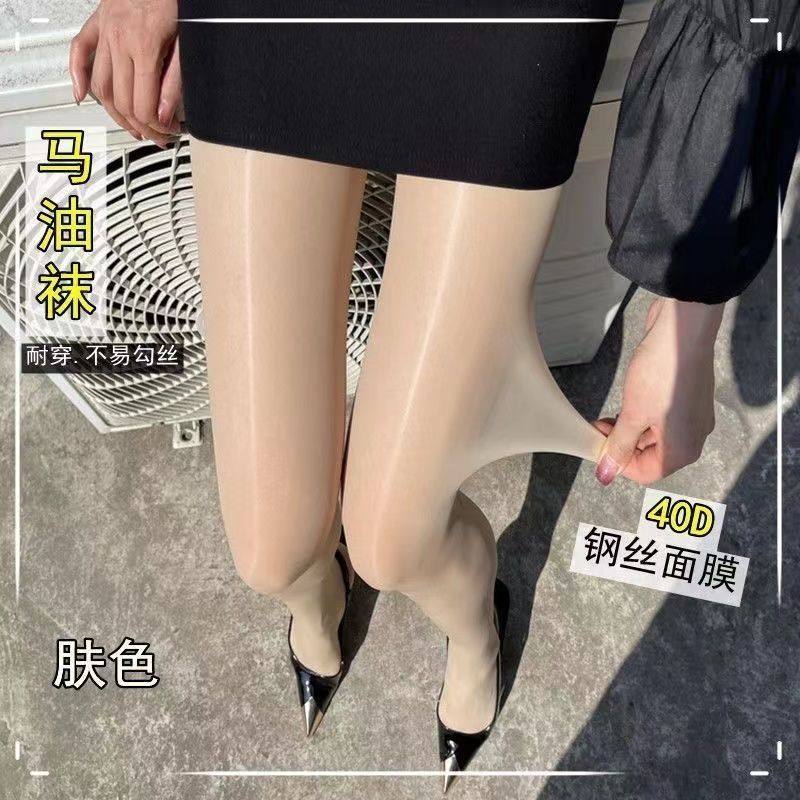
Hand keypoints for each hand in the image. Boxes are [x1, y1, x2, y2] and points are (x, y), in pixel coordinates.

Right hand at [70, 0, 181, 146]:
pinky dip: (76, 75)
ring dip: (115, 114)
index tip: (168, 133)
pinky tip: (80, 95)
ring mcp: (105, 32)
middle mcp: (119, 40)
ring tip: (133, 128)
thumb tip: (165, 116)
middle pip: (121, 101)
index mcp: (144, 47)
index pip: (143, 105)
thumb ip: (175, 83)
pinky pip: (79, 51)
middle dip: (140, 127)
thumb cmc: (175, 1)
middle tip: (156, 136)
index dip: (156, 127)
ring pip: (101, 86)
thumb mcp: (187, 44)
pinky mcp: (97, 23)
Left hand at [594, 297, 723, 485]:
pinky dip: (643, 416)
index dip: (620, 463)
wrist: (681, 330)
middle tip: (599, 427)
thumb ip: (619, 445)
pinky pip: (662, 418)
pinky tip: (628, 404)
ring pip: (655, 436)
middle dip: (622, 444)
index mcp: (684, 448)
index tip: (599, 447)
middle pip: (652, 455)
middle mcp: (693, 436)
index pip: (647, 472)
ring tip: (609, 415)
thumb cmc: (661, 373)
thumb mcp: (633, 415)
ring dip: (630, 429)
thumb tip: (607, 472)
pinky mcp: (687, 397)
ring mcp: (693, 416)